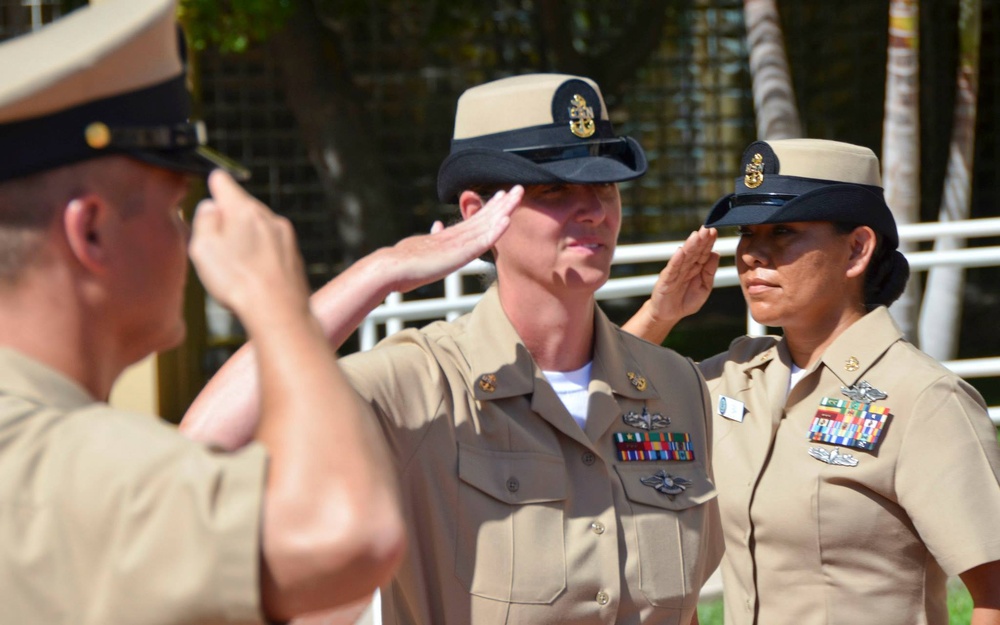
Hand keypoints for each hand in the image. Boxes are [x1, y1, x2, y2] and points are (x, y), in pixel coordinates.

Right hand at [189, 170, 309, 324]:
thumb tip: (211, 206)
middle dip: (229, 218)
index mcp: (244, 209)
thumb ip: (204, 221)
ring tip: (235, 266)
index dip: (214, 184)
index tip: (212, 184)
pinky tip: (253, 275)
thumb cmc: (237, 280)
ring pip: (259, 228)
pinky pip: (271, 247)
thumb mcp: (203, 248)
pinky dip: (260, 255)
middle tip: (216, 244)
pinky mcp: (294, 256)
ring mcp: (286, 237)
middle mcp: (269, 217)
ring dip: (246, 238)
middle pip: (243, 207)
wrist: (279, 311)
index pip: (224, 183)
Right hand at [373, 185, 522, 293]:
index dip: (490, 208)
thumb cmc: (403, 264)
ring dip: (504, 210)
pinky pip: (481, 241)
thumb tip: (437, 225)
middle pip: (484, 217)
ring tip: (518, 196)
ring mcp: (457, 244)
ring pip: (486, 224)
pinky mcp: (458, 254)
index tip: (502, 196)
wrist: (392, 267)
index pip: (474, 220)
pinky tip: (507, 220)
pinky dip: (495, 231)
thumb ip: (434, 238)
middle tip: (519, 188)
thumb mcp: (423, 248)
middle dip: (502, 203)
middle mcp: (455, 236)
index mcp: (447, 237)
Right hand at [647, 227, 719, 323]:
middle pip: (694, 252)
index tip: (714, 231)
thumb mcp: (705, 287)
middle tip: (707, 229)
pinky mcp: (666, 280)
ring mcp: (675, 272)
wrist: (670, 315)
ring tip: (696, 236)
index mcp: (696, 268)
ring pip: (684, 257)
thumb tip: (716, 253)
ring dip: (690, 246)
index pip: (703, 252)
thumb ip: (709, 271)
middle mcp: (686, 267)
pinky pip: (672, 269)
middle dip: (701, 240)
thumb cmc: (687, 300)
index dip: (708, 242)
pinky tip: (680, 251)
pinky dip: (676, 260)